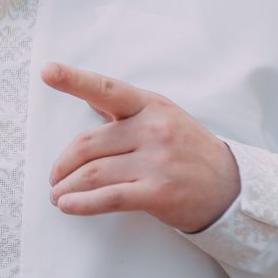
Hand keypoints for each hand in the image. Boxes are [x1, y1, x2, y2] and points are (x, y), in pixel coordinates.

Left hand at [43, 63, 239, 233]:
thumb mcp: (163, 118)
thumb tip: (88, 101)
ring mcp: (156, 161)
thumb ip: (126, 112)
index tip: (48, 71)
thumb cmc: (187, 150)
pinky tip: (67, 205)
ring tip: (57, 195)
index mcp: (150, 105)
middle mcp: (153, 129)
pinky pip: (108, 197)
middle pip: (87, 144)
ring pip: (93, 173)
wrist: (229, 187)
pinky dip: (81, 203)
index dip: (75, 79)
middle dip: (63, 164)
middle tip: (54, 177)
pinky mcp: (157, 192)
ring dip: (66, 187)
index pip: (107, 89)